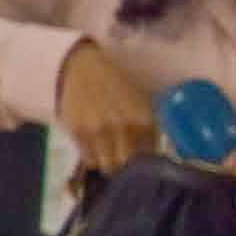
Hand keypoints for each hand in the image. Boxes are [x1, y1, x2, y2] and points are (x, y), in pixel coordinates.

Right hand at [56, 43, 155, 178]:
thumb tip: (157, 157)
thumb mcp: (143, 102)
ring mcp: (98, 131)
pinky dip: (93, 157)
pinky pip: (88, 159)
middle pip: (127, 166)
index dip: (146, 164)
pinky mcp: (78, 131)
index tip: (142, 163)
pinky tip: (95, 147)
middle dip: (126, 167)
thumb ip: (151, 128)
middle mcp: (122, 128)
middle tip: (123, 162)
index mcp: (144, 120)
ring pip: (106, 166)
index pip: (150, 159)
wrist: (82, 68)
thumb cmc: (118, 85)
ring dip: (108, 164)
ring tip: (108, 155)